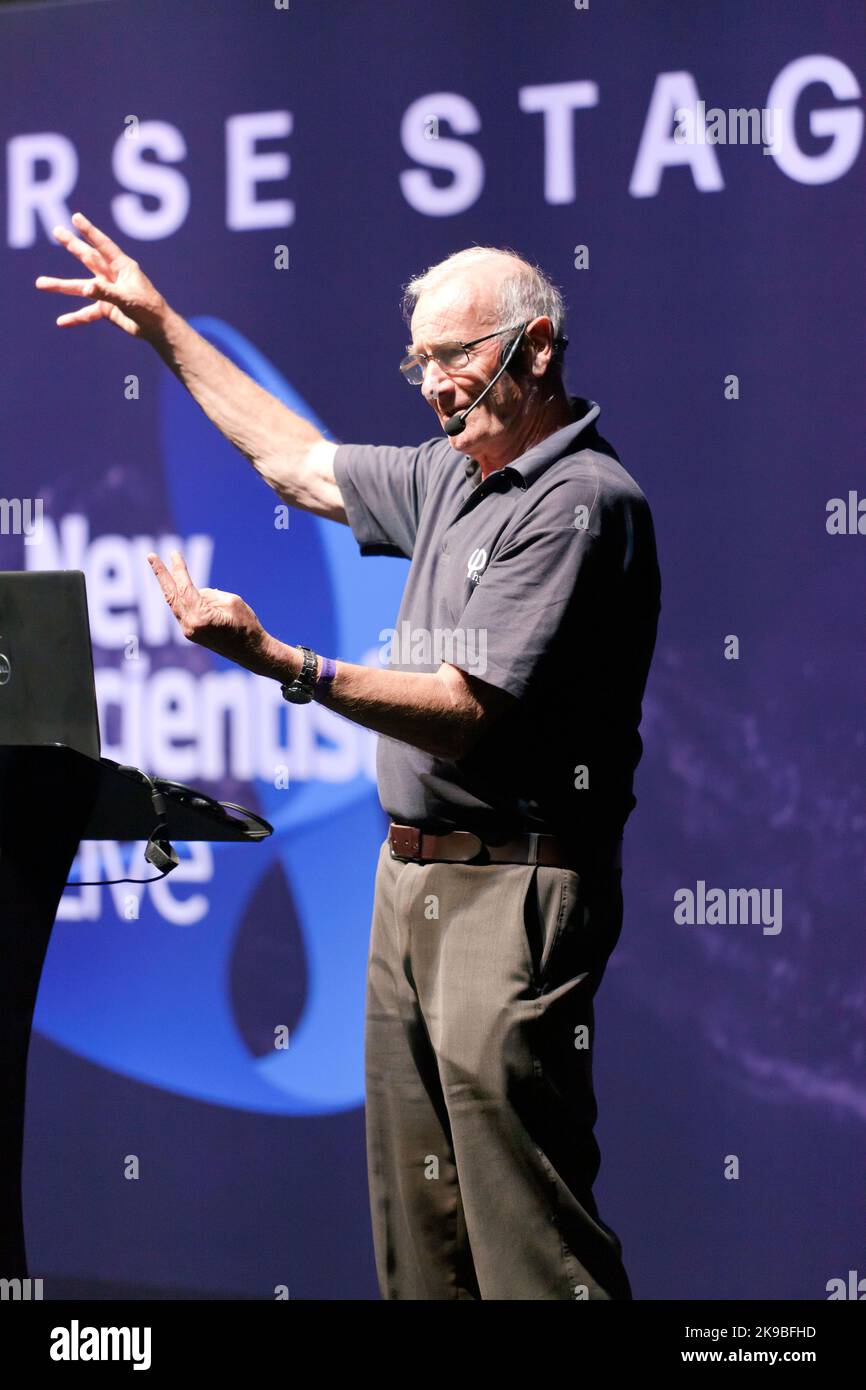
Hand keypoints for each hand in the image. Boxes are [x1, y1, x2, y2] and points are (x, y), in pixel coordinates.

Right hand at [35, 211, 168, 339]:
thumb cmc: (148, 308)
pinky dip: (75, 317)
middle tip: (57, 231)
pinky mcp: (105, 309)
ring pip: (80, 287)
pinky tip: (61, 322)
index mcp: (122, 267)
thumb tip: (84, 288)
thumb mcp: (127, 298)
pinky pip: (87, 312)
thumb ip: (106, 292)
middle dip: (72, 245)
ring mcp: (106, 292)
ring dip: (61, 285)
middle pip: (88, 258)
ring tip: (40, 283)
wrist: (156, 329)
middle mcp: (112, 276)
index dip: (89, 231)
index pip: (103, 245)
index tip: (76, 217)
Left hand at [147, 549, 289, 677]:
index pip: (184, 588)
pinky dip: (182, 597)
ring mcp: (189, 631)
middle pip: (171, 595)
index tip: (174, 553)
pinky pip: (183, 610)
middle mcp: (189, 626)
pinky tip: (184, 588)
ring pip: (175, 603)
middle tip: (150, 556)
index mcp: (200, 617)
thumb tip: (196, 593)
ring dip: (171, 585)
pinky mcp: (191, 634)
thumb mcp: (231, 602)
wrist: (252, 652)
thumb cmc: (247, 625)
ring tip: (165, 567)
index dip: (178, 569)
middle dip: (161, 574)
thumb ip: (209, 595)